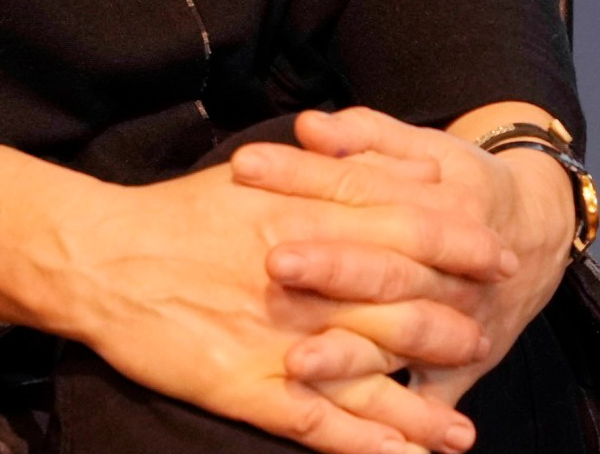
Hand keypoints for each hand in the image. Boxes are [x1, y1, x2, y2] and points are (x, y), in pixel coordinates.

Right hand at [0, 146, 508, 453]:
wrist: (102, 257)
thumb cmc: (181, 213)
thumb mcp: (265, 177)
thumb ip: (333, 177)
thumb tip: (397, 173)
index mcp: (316, 220)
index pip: (413, 228)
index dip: (462, 246)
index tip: (497, 256)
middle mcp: (312, 280)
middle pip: (406, 306)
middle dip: (454, 327)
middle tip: (486, 338)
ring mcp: (284, 339)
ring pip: (373, 376)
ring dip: (421, 409)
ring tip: (461, 435)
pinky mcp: (250, 387)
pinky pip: (320, 424)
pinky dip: (364, 447)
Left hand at [233, 106, 579, 407]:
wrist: (540, 233)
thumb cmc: (465, 186)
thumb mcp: (424, 150)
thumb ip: (365, 136)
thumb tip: (310, 127)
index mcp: (434, 200)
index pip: (356, 183)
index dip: (301, 175)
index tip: (246, 168)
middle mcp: (446, 264)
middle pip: (382, 266)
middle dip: (330, 267)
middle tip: (274, 263)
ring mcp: (456, 319)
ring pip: (401, 338)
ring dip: (351, 355)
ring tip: (298, 363)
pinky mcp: (462, 366)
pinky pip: (431, 399)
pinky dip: (407, 425)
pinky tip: (372, 441)